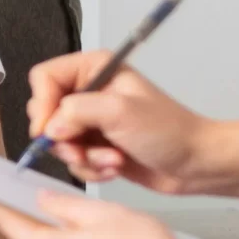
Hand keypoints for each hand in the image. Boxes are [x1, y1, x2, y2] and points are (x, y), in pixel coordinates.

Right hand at [27, 52, 212, 191]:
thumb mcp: (121, 112)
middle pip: (46, 112)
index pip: (45, 78)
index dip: (41, 105)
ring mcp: (92, 121)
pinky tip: (115, 167)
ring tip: (112, 160)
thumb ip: (77, 112)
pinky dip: (91, 169)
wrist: (196, 164)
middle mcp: (90, 92)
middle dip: (64, 138)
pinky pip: (74, 161)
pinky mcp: (96, 146)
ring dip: (83, 158)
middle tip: (82, 150)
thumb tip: (49, 128)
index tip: (48, 131)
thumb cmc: (170, 131)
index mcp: (95, 69)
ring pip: (59, 142)